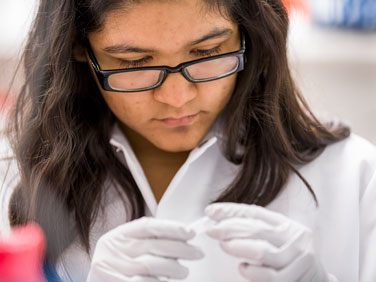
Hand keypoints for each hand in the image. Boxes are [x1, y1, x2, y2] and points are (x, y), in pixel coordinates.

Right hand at [86, 217, 203, 281]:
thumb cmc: (118, 268)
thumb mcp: (127, 249)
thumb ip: (148, 242)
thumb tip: (182, 238)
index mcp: (118, 236)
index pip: (148, 226)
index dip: (171, 227)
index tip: (190, 232)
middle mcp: (113, 250)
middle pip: (153, 246)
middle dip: (181, 249)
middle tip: (197, 253)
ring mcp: (111, 269)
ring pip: (151, 265)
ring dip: (174, 269)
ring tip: (184, 272)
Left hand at [205, 203, 336, 281]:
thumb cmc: (291, 259)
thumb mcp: (278, 239)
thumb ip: (256, 230)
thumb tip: (221, 220)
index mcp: (288, 226)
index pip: (256, 213)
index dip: (231, 211)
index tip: (211, 211)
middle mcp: (295, 239)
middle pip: (256, 229)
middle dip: (229, 228)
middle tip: (212, 230)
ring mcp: (297, 260)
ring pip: (261, 251)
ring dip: (237, 247)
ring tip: (225, 246)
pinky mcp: (294, 279)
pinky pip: (267, 276)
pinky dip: (251, 271)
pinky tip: (243, 268)